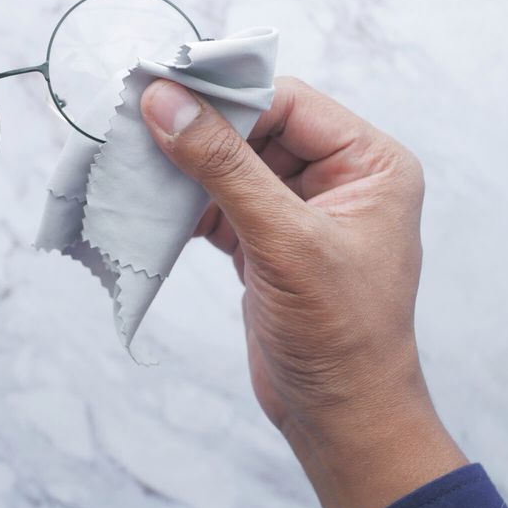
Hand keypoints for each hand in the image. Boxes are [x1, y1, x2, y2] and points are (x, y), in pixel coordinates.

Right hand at [140, 78, 465, 507]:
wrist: (340, 417)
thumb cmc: (339, 334)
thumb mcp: (283, 241)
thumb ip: (224, 168)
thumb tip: (167, 103)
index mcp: (372, 164)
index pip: (290, 103)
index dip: (227, 96)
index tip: (161, 90)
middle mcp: (342, 180)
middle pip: (258, 130)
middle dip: (201, 133)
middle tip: (137, 124)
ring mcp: (302, 213)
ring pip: (234, 168)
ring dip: (187, 170)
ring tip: (136, 163)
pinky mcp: (268, 245)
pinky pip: (222, 206)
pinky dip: (187, 206)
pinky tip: (152, 205)